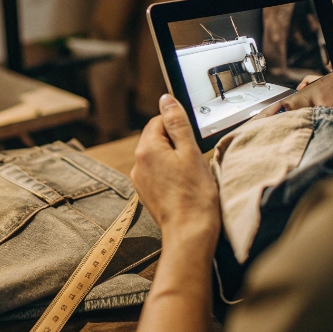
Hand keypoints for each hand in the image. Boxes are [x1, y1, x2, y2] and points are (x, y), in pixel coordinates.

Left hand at [131, 94, 220, 251]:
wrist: (190, 232)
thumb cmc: (195, 194)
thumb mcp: (190, 151)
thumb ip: (177, 122)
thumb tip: (166, 99)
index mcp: (147, 149)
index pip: (159, 121)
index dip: (178, 126)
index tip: (192, 139)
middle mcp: (138, 163)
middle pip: (157, 138)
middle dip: (176, 143)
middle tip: (194, 158)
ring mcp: (140, 180)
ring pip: (158, 156)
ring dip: (173, 159)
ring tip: (190, 174)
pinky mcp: (146, 192)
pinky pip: (157, 173)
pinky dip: (170, 174)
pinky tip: (183, 185)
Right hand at [260, 40, 332, 161]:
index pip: (329, 79)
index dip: (315, 79)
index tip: (305, 82)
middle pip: (318, 95)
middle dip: (306, 93)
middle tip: (300, 95)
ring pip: (316, 113)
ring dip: (306, 110)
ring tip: (296, 109)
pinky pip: (320, 130)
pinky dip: (312, 127)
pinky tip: (303, 123)